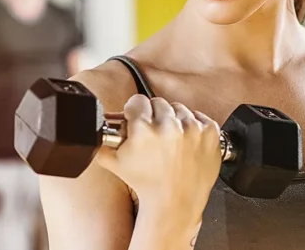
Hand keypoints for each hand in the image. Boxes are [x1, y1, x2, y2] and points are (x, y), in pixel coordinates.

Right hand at [96, 95, 221, 225]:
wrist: (174, 204)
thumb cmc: (146, 185)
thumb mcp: (113, 163)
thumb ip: (101, 141)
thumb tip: (94, 127)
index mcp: (143, 130)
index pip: (137, 101)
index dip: (134, 111)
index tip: (136, 118)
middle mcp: (168, 127)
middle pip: (158, 103)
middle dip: (154, 117)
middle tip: (153, 135)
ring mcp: (192, 129)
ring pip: (179, 109)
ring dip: (174, 121)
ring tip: (170, 141)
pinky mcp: (210, 134)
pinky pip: (199, 117)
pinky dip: (193, 126)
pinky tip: (186, 142)